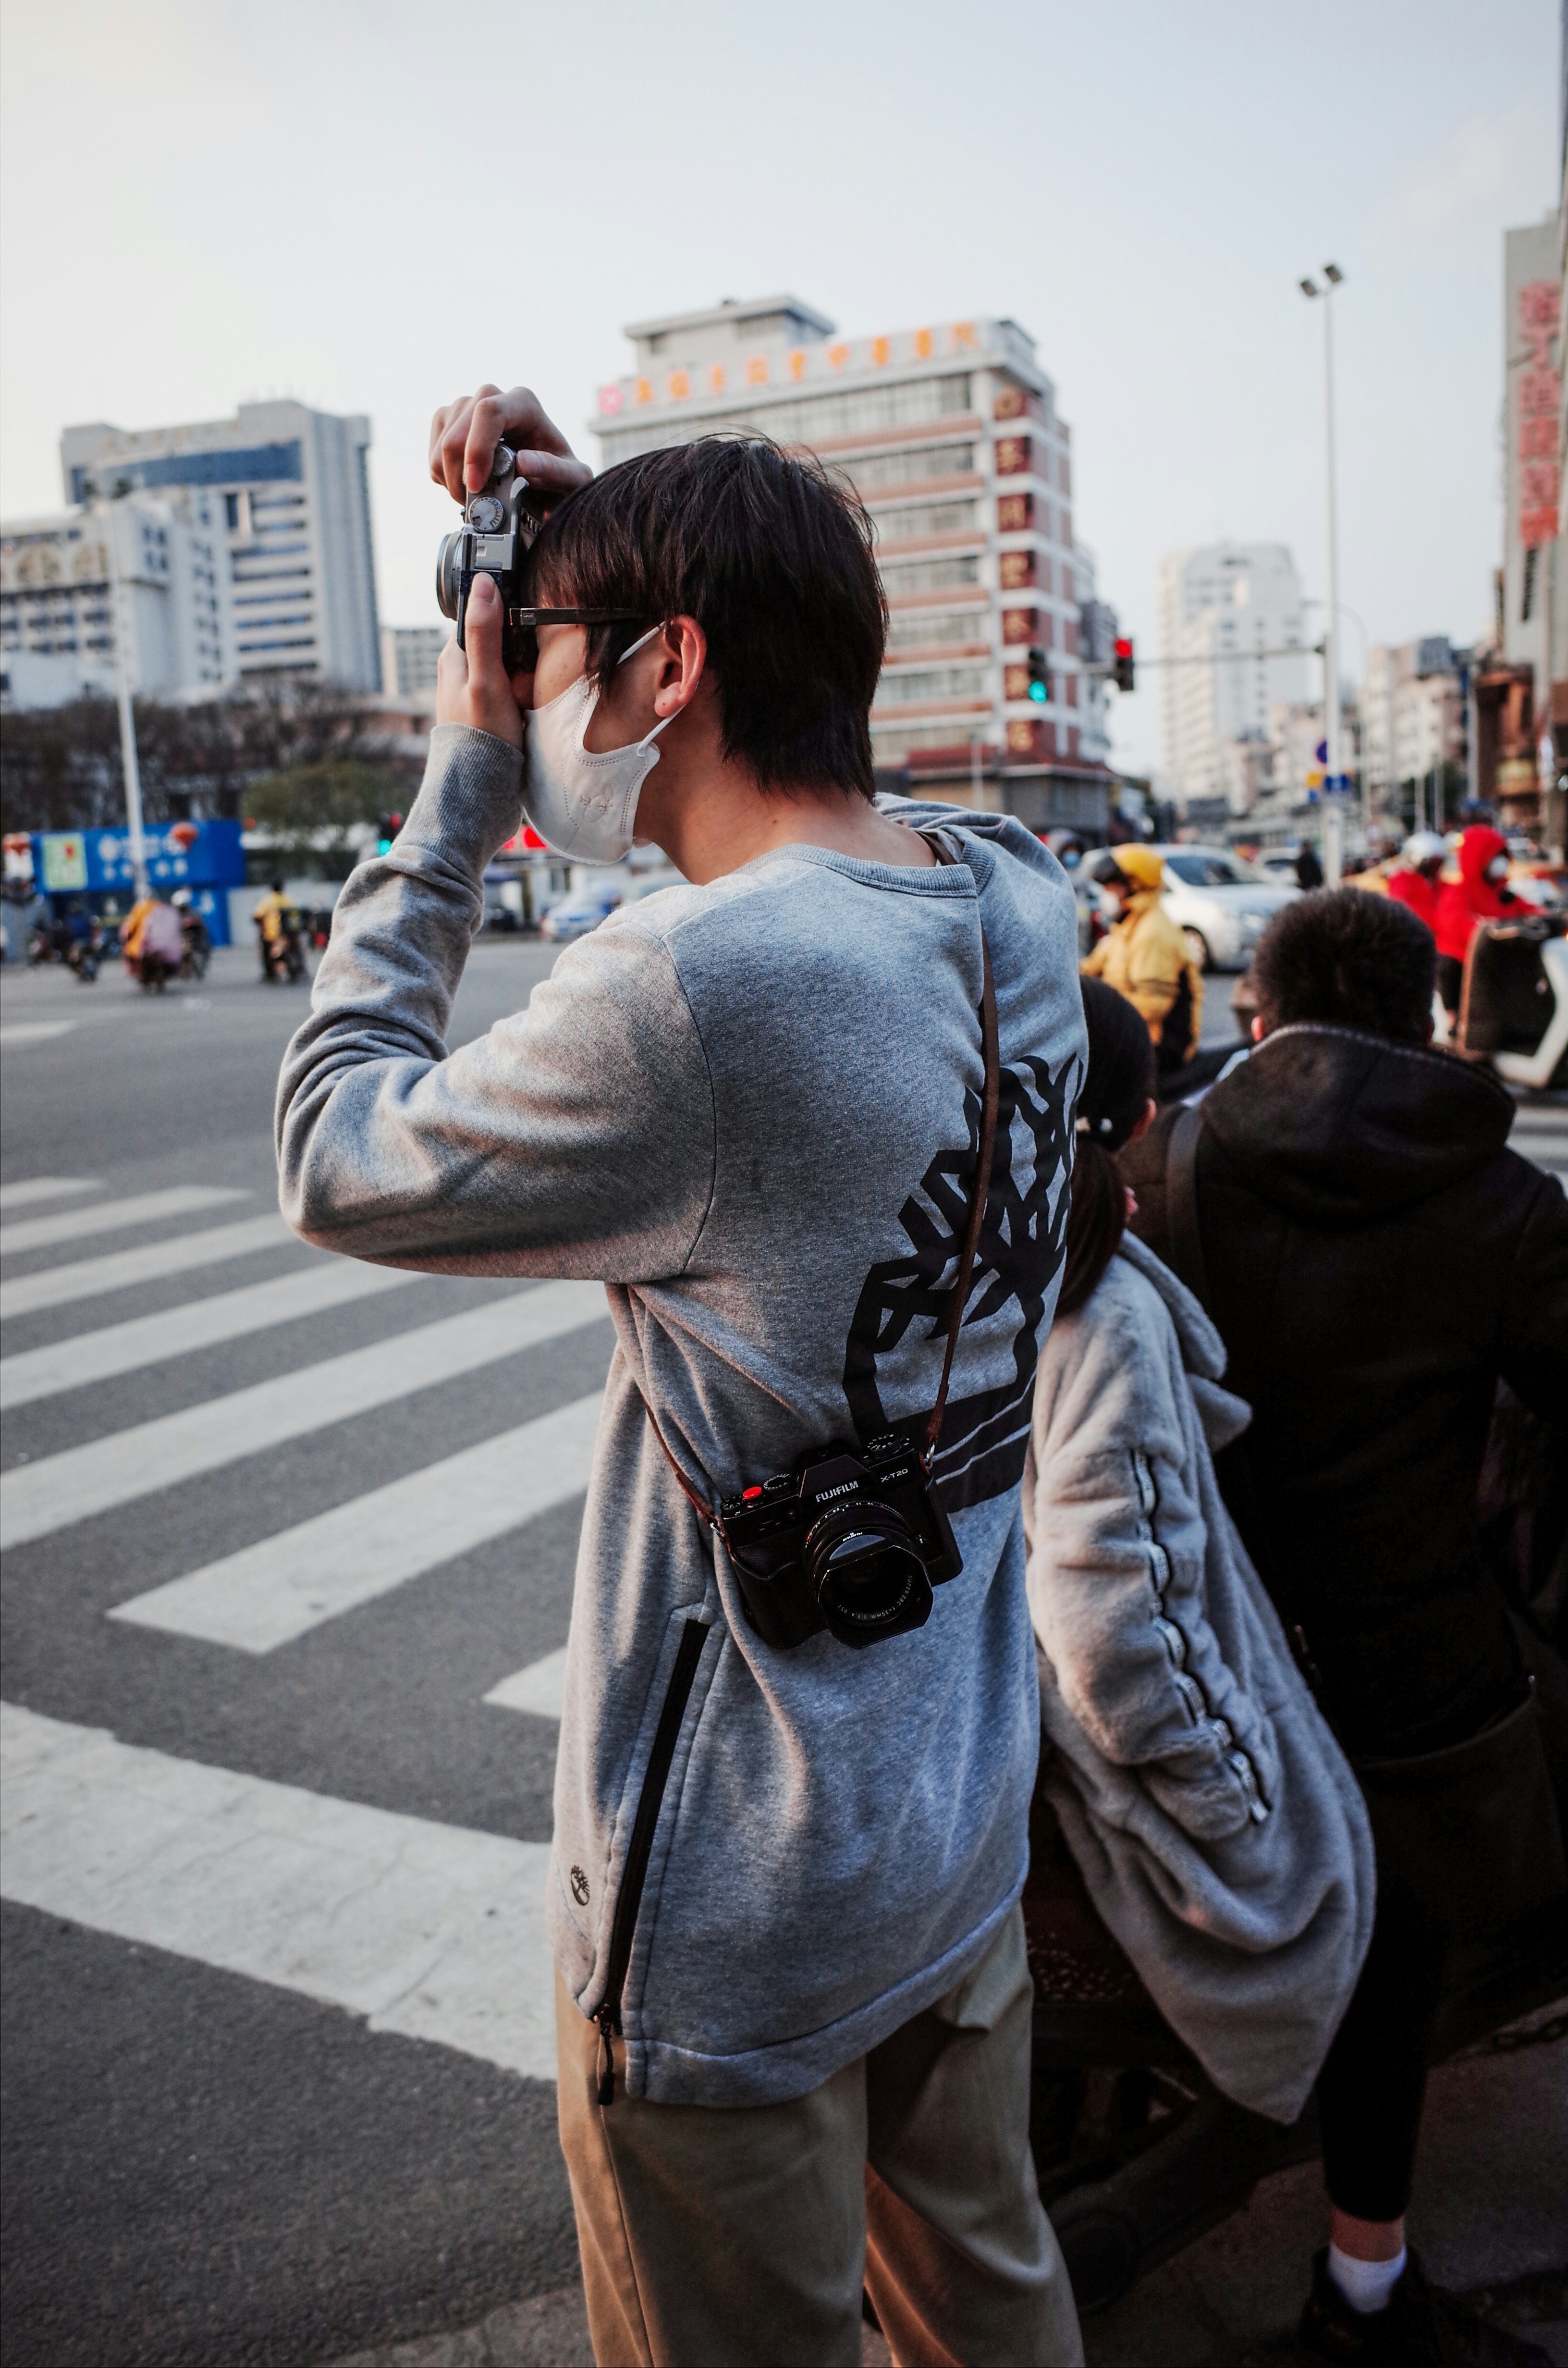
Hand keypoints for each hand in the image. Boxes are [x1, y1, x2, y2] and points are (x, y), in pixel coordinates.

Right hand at [429, 383, 592, 506]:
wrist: (543, 476)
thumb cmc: (559, 475)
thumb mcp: (571, 479)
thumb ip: (555, 472)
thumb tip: (524, 462)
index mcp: (523, 403)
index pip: (489, 411)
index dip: (477, 449)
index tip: (477, 486)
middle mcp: (491, 396)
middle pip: (457, 432)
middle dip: (462, 476)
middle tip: (478, 505)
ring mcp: (465, 406)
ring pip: (441, 445)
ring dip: (453, 482)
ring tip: (478, 497)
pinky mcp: (447, 422)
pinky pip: (432, 453)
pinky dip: (445, 478)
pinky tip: (467, 485)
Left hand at [436, 575, 527, 747]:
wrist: (478, 787)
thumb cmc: (480, 735)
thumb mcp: (487, 678)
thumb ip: (485, 631)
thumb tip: (484, 584)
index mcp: (453, 656)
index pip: (483, 617)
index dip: (507, 625)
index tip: (520, 645)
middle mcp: (459, 670)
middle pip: (501, 644)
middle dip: (519, 660)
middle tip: (519, 685)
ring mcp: (472, 691)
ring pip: (509, 670)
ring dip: (523, 683)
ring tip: (520, 704)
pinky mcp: (485, 710)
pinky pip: (511, 693)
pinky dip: (521, 700)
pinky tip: (521, 715)